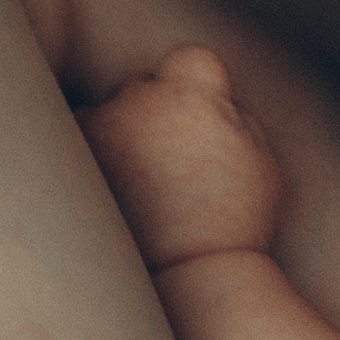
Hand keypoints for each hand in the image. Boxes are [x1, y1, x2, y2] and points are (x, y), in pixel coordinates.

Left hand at [78, 46, 284, 270]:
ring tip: (135, 185)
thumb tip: (220, 100)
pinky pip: (75, 142)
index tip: (196, 120)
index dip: (196, 87)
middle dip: (152, 113)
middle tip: (165, 162)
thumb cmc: (236, 225)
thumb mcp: (264, 164)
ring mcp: (104, 126)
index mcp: (197, 95)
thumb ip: (240, 119)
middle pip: (143, 86)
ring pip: (104, 111)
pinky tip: (107, 192)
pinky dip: (87, 159)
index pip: (192, 60)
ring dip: (116, 134)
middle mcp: (145, 100)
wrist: (190, 278)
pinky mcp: (76, 157)